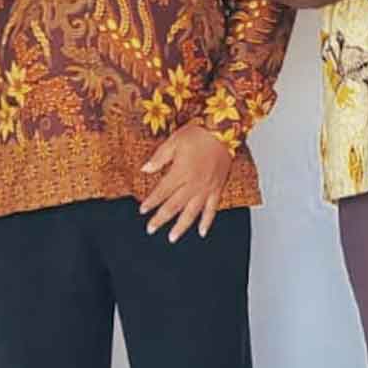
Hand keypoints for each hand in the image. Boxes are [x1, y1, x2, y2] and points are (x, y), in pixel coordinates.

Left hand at [140, 123, 235, 241]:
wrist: (224, 130)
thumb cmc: (199, 133)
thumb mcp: (174, 141)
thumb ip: (159, 158)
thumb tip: (145, 169)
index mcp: (181, 172)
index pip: (162, 192)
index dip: (151, 202)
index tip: (143, 210)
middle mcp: (193, 183)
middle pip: (174, 206)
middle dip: (161, 219)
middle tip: (151, 229)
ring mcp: (206, 188)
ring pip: (192, 212)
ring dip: (181, 226)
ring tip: (172, 237)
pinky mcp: (217, 188)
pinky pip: (212, 209)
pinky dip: (207, 222)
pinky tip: (202, 231)